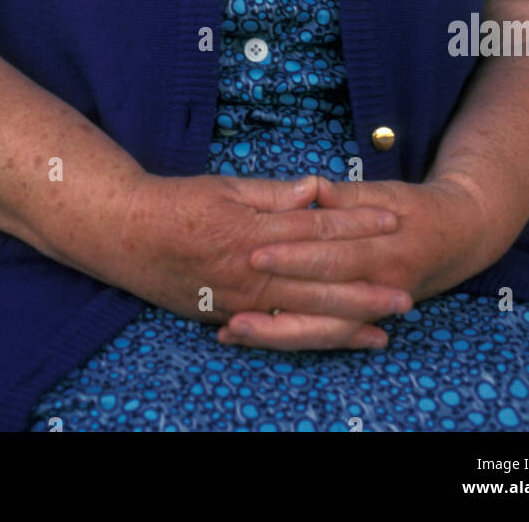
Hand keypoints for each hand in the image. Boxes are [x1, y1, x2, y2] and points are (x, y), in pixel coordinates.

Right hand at [114, 171, 413, 350]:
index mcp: (252, 229)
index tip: (392, 221)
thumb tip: (316, 190)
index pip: (317, 227)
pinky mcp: (226, 316)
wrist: (124, 233)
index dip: (357, 224)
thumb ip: (273, 193)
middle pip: (318, 282)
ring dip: (346, 324)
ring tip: (383, 328)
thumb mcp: (225, 186)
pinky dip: (309, 339)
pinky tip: (335, 341)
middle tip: (405, 294)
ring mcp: (238, 299)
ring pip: (302, 316)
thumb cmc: (176, 202)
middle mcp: (249, 270)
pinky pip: (276, 333)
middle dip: (365, 289)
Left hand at [217, 174, 487, 350]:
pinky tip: (254, 337)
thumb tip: (312, 189)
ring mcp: (374, 309)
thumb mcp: (384, 193)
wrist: (459, 238)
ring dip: (276, 332)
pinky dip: (290, 338)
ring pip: (322, 330)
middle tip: (233, 302)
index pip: (331, 253)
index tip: (254, 251)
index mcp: (384, 247)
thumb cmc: (414, 208)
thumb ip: (344, 196)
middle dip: (276, 301)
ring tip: (233, 329)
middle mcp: (381, 286)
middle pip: (323, 299)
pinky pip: (325, 335)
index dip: (292, 255)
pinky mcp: (364, 319)